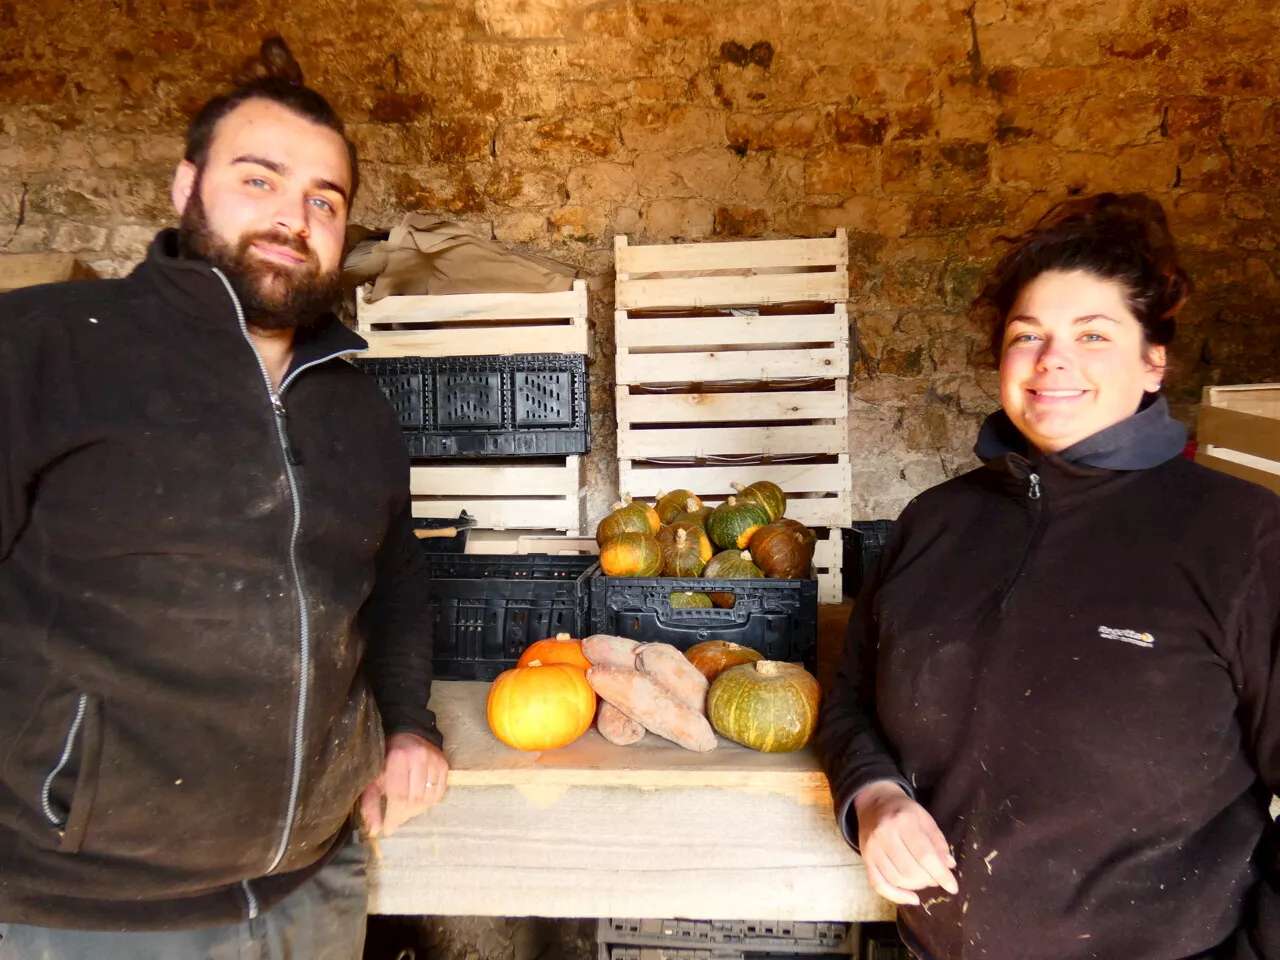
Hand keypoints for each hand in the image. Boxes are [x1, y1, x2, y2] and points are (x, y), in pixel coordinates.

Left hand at [359, 733, 448, 837]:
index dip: (394, 816)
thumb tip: (376, 830)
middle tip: (396, 819)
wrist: (408, 735)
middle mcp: (419, 758)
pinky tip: (418, 802)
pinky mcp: (444, 765)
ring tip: (405, 810)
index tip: (388, 829)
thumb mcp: (373, 778)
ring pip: (428, 799)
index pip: (399, 795)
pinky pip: (439, 794)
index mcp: (398, 758)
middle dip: (404, 815)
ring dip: (416, 810)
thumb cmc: (386, 758)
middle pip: (415, 799)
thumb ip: (371, 803)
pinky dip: (429, 803)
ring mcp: (435, 761)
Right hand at [854, 781, 957, 904]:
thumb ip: (938, 841)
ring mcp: (872, 848)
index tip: (952, 887)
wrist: (874, 803)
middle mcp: (884, 834)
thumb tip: (948, 866)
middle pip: (910, 870)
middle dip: (929, 880)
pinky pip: (878, 884)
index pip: (925, 855)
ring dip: (915, 887)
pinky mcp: (865, 858)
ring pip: (896, 879)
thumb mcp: (925, 818)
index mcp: (903, 820)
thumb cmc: (904, 811)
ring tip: (924, 881)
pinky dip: (896, 896)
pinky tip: (912, 898)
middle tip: (936, 878)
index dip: (940, 874)